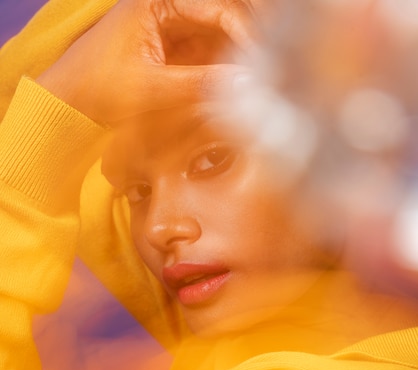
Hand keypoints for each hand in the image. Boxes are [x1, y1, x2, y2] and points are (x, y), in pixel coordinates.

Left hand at [36, 0, 258, 123]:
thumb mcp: (150, 87)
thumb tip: (246, 84)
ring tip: (260, 81)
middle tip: (272, 69)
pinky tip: (237, 87)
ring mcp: (172, 29)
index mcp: (160, 0)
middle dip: (248, 42)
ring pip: (219, 36)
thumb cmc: (97, 88)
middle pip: (224, 17)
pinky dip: (223, 70)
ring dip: (239, 57)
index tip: (263, 64)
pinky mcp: (172, 52)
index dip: (245, 34)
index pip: (218, 8)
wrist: (67, 103)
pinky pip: (208, 55)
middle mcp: (169, 7)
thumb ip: (198, 84)